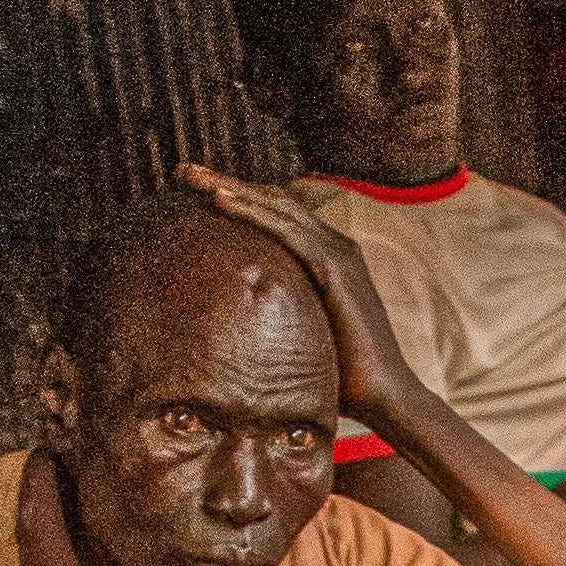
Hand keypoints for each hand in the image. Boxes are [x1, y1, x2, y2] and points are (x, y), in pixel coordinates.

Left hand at [176, 159, 398, 421]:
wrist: (383, 395)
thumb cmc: (343, 377)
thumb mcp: (300, 335)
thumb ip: (276, 320)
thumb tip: (233, 336)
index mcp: (326, 257)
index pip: (276, 215)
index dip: (237, 197)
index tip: (194, 189)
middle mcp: (334, 246)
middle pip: (273, 201)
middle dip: (225, 182)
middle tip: (182, 170)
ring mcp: (338, 253)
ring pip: (277, 206)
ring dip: (231, 187)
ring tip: (192, 176)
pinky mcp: (336, 268)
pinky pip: (287, 230)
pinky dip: (253, 212)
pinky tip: (219, 200)